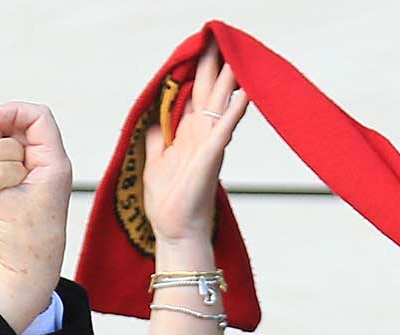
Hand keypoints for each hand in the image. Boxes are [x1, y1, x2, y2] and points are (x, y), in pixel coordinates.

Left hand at [142, 42, 249, 256]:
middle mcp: (200, 135)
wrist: (176, 232)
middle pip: (209, 91)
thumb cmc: (168, 204)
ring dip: (230, 78)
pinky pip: (225, 128)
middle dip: (215, 64)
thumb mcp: (154, 162)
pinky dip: (235, 110)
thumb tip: (155, 120)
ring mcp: (208, 144)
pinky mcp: (211, 156)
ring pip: (220, 103)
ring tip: (238, 54)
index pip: (193, 94)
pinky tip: (246, 93)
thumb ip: (157, 139)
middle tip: (221, 37)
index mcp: (187, 134)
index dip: (196, 70)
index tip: (202, 47)